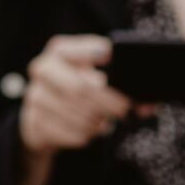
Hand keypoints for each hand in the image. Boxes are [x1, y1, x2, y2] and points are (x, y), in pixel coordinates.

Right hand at [17, 34, 135, 184]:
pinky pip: (70, 132)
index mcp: (60, 51)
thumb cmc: (80, 90)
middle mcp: (43, 69)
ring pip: (77, 113)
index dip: (98, 55)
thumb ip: (124, 85)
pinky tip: (92, 131)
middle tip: (125, 109)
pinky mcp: (34, 123)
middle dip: (108, 101)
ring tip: (107, 122)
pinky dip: (87, 134)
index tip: (114, 60)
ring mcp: (35, 97)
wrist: (45, 118)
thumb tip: (149, 105)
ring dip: (99, 121)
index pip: (81, 50)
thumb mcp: (97, 79)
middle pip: (80, 88)